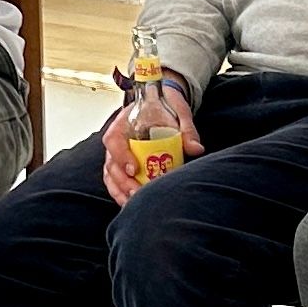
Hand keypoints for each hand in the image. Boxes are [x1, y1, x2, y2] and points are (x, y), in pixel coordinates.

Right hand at [102, 84, 202, 205]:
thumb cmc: (166, 106)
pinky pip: (115, 181)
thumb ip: (186, 129)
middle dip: (123, 182)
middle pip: (111, 164)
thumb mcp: (178, 112)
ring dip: (120, 191)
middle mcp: (116, 139)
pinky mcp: (122, 164)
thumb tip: (196, 148)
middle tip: (138, 194)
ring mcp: (117, 153)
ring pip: (111, 175)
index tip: (135, 169)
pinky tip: (131, 204)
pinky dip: (121, 193)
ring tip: (134, 203)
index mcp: (124, 123)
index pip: (114, 140)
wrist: (162, 102)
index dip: (121, 157)